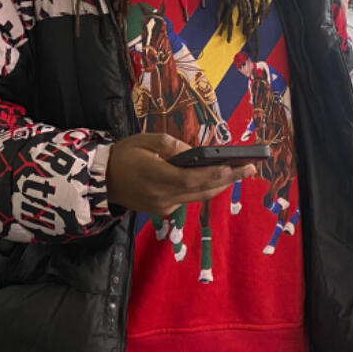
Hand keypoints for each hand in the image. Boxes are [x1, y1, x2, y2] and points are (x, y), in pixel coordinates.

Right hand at [105, 132, 256, 216]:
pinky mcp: (162, 210)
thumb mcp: (144, 141)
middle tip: (251, 168)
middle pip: (202, 191)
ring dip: (219, 185)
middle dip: (228, 179)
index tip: (237, 166)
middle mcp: (163, 196)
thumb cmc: (123, 155)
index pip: (193, 178)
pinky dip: (201, 188)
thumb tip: (194, 152)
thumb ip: (171, 145)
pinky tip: (212, 178)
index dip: (216, 173)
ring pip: (198, 197)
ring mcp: (163, 206)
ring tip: (239, 172)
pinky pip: (187, 199)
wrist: (102, 180)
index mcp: (156, 176)